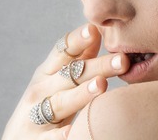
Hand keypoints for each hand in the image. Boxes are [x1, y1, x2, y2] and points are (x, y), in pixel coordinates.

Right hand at [2, 24, 129, 139]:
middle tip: (122, 61)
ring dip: (81, 93)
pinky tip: (74, 131)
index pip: (63, 51)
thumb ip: (78, 58)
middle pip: (70, 75)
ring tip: (101, 85)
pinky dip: (62, 135)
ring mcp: (35, 116)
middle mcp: (40, 91)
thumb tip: (98, 31)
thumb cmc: (46, 104)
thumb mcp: (57, 79)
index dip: (77, 39)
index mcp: (47, 73)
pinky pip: (51, 139)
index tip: (93, 29)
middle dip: (97, 66)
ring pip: (60, 103)